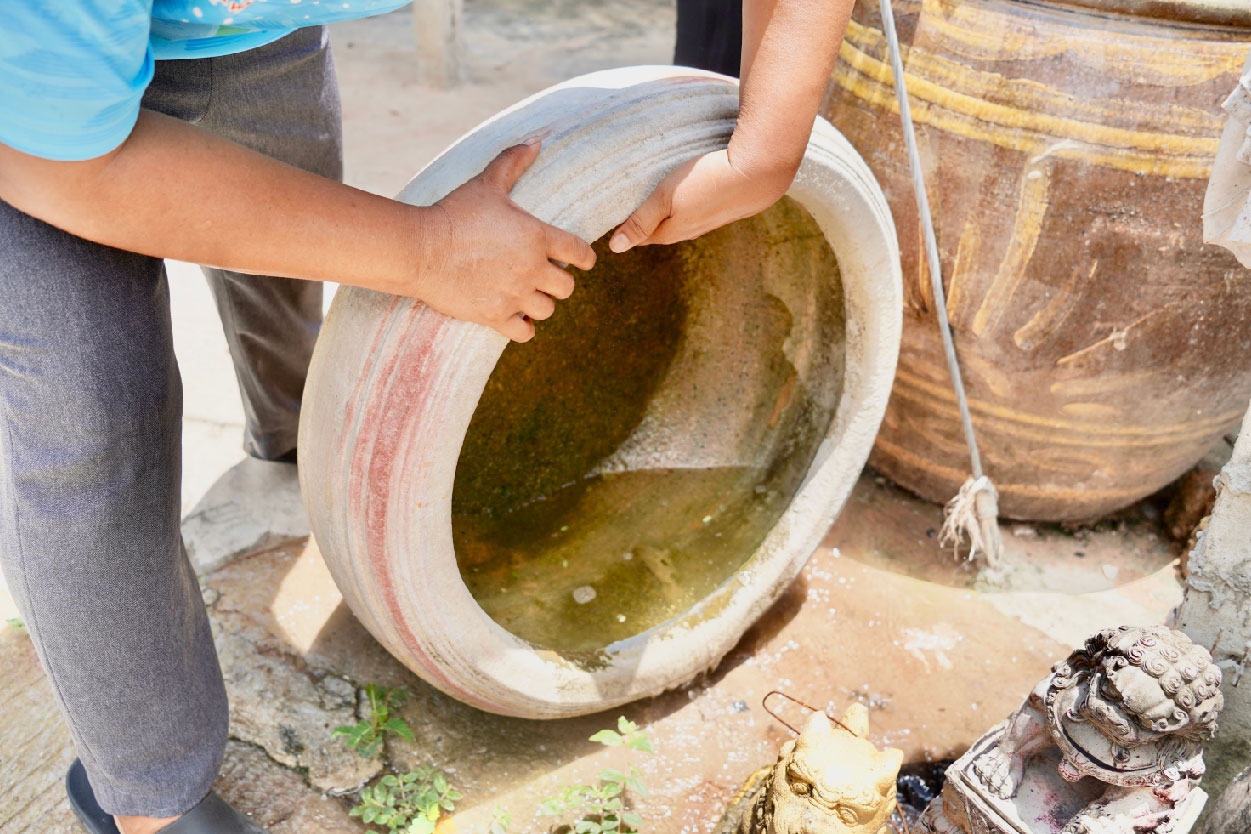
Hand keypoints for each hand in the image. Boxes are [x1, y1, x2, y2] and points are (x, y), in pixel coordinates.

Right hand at [416, 140, 595, 341]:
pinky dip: (523, 327)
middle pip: (567, 287)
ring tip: (526, 295)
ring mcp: (514, 295)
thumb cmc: (454, 213)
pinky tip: (514, 316)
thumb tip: (537, 140)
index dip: (583, 257)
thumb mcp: (486, 184)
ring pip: (547, 310)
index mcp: (537, 237)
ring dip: (540, 304)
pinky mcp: (494, 316)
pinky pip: (525, 333)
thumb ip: (513, 163)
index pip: (580, 253)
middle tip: (543, 276)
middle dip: (558, 282)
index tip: (577, 259)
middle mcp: (532, 269)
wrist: (419, 248)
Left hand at [607, 147, 793, 252]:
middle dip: (644, 219)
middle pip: (658, 227)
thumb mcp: (665, 198)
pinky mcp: (723, 208)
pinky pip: (697, 209)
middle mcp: (688, 231)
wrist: (758, 173)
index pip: (639, 235)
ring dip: (666, 210)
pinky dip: (687, 202)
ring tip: (656, 195)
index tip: (611, 212)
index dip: (624, 226)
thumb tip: (614, 248)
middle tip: (628, 202)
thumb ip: (640, 221)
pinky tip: (689, 190)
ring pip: (678, 218)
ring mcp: (707, 222)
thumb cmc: (706, 181)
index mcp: (669, 232)